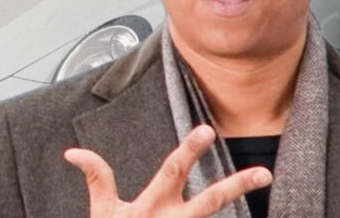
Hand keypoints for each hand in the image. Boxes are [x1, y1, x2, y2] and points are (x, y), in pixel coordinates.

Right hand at [64, 124, 272, 217]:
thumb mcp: (102, 213)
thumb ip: (97, 178)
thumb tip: (73, 152)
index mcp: (151, 207)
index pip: (173, 171)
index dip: (190, 150)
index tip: (207, 130)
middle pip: (210, 201)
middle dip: (238, 186)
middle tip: (264, 173)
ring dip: (240, 205)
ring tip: (266, 188)